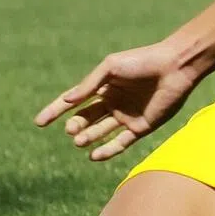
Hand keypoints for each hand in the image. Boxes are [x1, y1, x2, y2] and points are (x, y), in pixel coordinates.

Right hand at [34, 41, 196, 160]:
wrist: (176, 67)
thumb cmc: (143, 61)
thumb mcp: (111, 67)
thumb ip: (89, 84)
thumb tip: (66, 101)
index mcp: (103, 86)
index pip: (74, 102)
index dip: (55, 111)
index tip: (39, 122)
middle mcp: (113, 102)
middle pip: (85, 119)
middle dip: (75, 126)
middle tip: (72, 129)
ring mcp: (126, 116)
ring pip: (99, 132)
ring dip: (87, 138)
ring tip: (79, 140)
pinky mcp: (141, 127)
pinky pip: (120, 144)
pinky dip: (106, 151)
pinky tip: (94, 155)